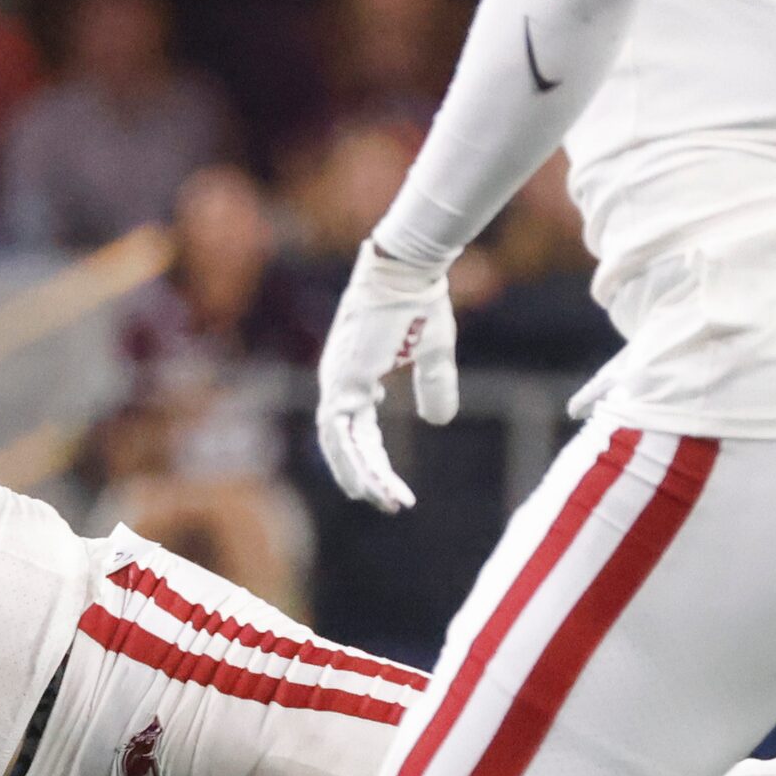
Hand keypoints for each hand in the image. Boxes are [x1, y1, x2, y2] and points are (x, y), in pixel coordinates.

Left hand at [314, 239, 459, 513]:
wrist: (410, 271)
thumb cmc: (419, 302)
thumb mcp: (433, 352)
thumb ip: (435, 386)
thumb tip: (439, 421)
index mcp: (353, 377)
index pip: (356, 430)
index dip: (371, 458)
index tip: (389, 484)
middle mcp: (338, 383)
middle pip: (344, 443)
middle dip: (362, 475)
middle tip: (385, 504)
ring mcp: (336, 381)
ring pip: (341, 444)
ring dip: (360, 475)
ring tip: (381, 502)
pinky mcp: (343, 380)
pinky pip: (344, 431)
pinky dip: (356, 459)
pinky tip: (371, 483)